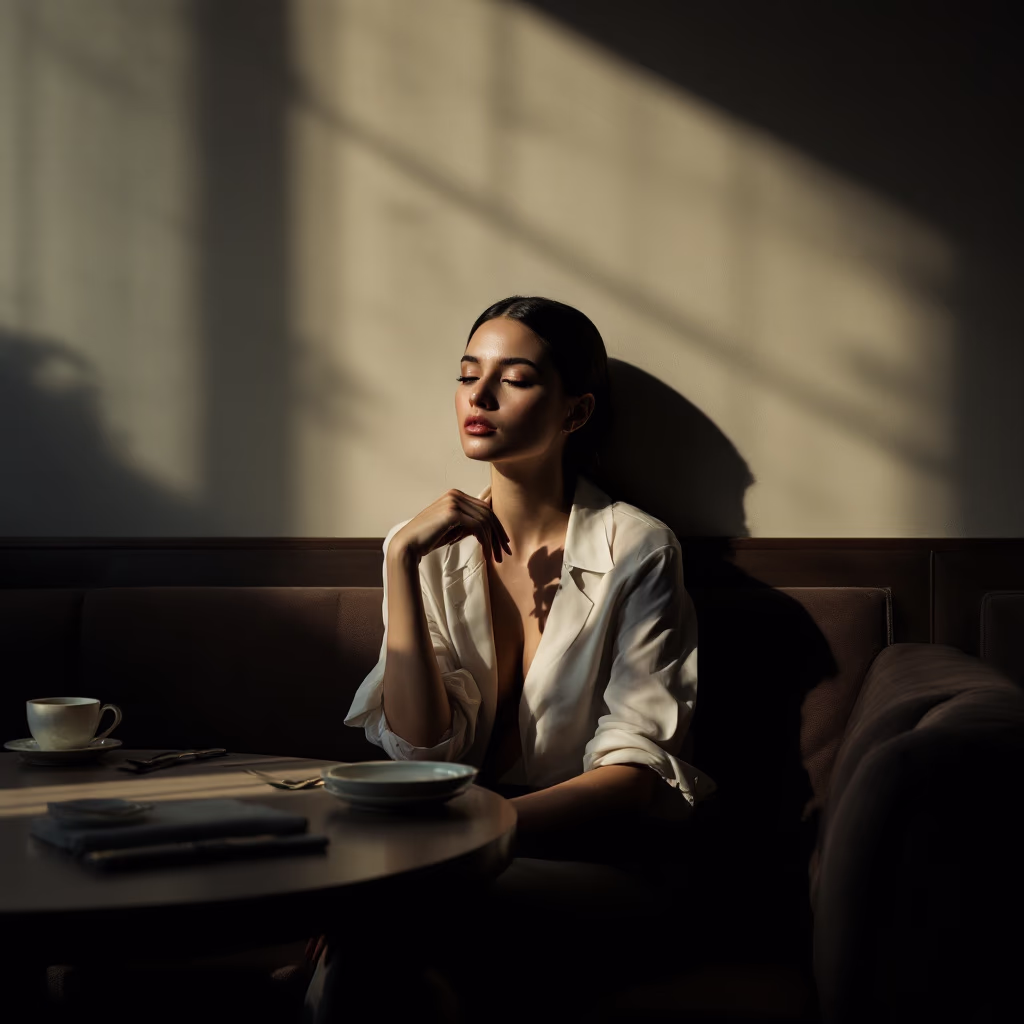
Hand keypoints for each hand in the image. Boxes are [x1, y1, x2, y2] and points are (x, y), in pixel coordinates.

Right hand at [391, 489, 511, 563]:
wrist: (408, 545)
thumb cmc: (429, 539)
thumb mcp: (452, 528)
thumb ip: (468, 523)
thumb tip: (489, 527)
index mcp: (455, 495)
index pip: (484, 508)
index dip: (497, 527)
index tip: (503, 544)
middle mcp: (455, 494)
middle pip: (487, 513)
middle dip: (499, 535)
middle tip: (506, 553)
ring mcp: (453, 501)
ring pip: (485, 521)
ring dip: (493, 541)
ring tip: (496, 558)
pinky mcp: (452, 512)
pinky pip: (478, 527)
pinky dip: (486, 542)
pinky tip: (486, 554)